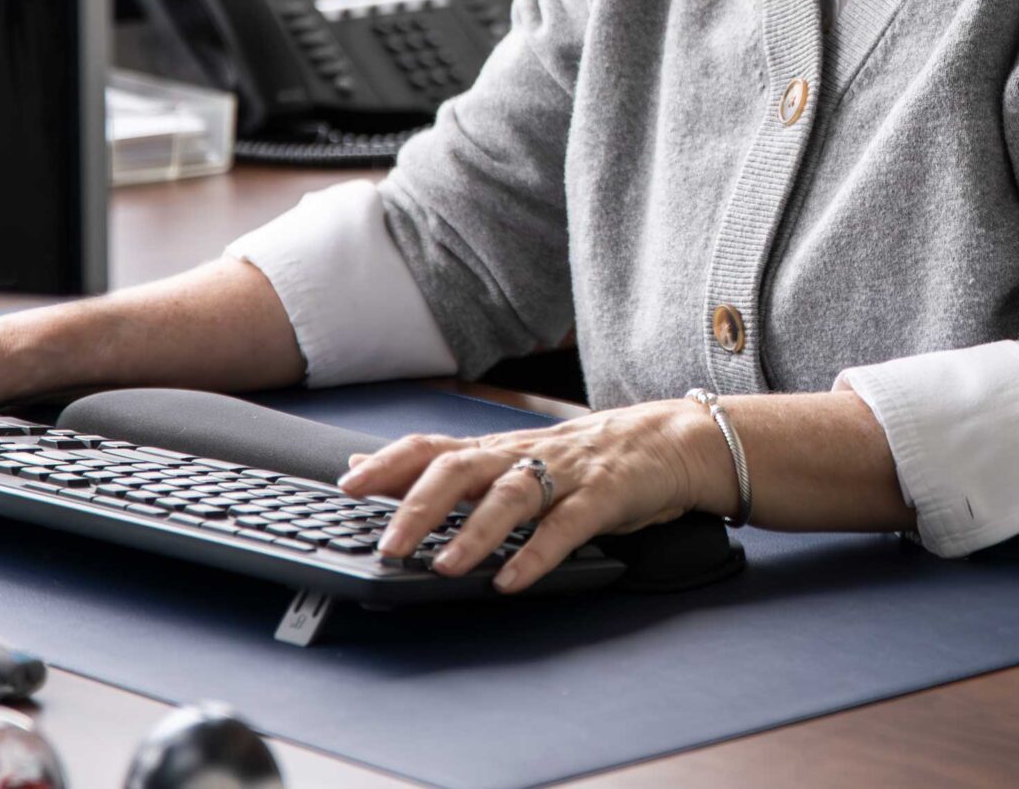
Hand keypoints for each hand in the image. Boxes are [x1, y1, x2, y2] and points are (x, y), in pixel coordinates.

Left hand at [337, 401, 732, 593]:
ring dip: (475, 532)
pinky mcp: (605, 494)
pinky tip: (513, 579)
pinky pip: (568, 525)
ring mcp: (566, 473)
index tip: (348, 485)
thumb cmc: (584, 458)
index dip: (389, 463)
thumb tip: (362, 463)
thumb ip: (441, 466)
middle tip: (390, 544)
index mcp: (498, 451)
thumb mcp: (511, 458)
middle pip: (463, 468)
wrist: (670, 440)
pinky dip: (538, 553)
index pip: (433, 448)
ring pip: (513, 494)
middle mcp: (524, 456)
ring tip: (445, 567)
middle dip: (421, 505)